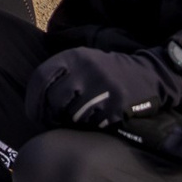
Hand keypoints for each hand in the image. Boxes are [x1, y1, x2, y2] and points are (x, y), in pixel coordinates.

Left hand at [25, 46, 181, 131]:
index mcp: (74, 56)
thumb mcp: (84, 61)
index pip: (41, 77)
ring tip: (80, 117)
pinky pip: (93, 123)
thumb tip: (35, 99)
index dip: (33, 99)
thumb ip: (60, 73)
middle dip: (51, 114)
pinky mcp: (116, 105)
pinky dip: (91, 125)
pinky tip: (96, 119)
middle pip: (54, 99)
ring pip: (73, 114)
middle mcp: (86, 70)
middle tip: (54, 120)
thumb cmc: (108, 72)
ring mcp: (102, 88)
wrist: (149, 74)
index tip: (34, 112)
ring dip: (73, 121)